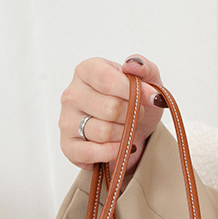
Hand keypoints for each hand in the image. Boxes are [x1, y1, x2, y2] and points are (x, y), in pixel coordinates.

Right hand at [59, 55, 165, 171]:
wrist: (133, 133)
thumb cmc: (135, 105)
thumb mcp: (148, 82)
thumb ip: (145, 67)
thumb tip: (133, 66)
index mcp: (87, 71)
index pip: (108, 81)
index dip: (133, 92)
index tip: (149, 98)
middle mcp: (72, 94)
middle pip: (110, 109)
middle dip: (132, 116)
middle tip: (135, 116)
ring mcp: (67, 121)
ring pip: (104, 132)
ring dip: (124, 135)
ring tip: (124, 130)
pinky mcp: (69, 147)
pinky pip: (93, 152)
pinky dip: (113, 152)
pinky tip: (118, 147)